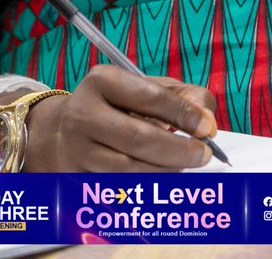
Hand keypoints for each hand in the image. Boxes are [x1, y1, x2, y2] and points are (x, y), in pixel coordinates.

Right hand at [23, 65, 216, 171]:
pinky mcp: (75, 180)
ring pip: (130, 170)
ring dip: (165, 172)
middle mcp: (83, 114)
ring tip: (183, 166)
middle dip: (179, 150)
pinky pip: (119, 191)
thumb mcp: (145, 87)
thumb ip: (182, 95)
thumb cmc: (117, 107)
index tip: (207, 128)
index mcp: (102, 80)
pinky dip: (146, 188)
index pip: (149, 98)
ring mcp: (76, 150)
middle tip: (203, 155)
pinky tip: (160, 180)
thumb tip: (206, 120)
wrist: (64, 131)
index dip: (183, 114)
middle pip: (139, 138)